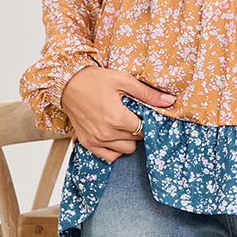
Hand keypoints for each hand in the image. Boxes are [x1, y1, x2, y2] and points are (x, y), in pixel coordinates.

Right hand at [60, 65, 175, 161]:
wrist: (66, 83)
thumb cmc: (94, 79)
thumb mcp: (123, 80)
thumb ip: (147, 94)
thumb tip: (170, 101)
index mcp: (118, 118)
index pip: (144, 129)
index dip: (148, 122)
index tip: (144, 114)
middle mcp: (107, 133)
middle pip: (136, 141)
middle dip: (138, 130)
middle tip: (133, 117)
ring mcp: (96, 140)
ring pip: (125, 150)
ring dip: (128, 140)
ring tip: (122, 125)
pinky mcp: (87, 143)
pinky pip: (109, 157)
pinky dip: (115, 149)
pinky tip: (114, 136)